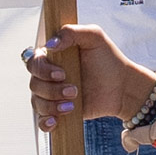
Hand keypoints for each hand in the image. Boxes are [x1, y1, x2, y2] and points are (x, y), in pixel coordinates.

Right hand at [24, 25, 144, 131]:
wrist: (122, 86)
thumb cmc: (108, 59)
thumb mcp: (94, 37)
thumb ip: (70, 32)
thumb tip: (50, 45)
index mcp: (52, 57)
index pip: (33, 62)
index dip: (43, 70)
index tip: (62, 74)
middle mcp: (48, 76)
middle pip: (34, 84)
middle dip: (52, 90)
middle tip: (74, 90)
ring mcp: (52, 95)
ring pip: (37, 103)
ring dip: (52, 105)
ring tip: (72, 105)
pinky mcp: (59, 112)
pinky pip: (41, 121)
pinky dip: (44, 122)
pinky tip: (54, 121)